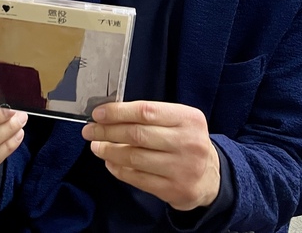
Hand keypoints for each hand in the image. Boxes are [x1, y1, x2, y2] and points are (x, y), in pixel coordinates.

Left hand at [81, 101, 219, 211]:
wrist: (211, 177)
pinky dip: (118, 169)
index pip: (146, 111)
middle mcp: (188, 143)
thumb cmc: (186, 142)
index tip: (98, 114)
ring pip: (134, 157)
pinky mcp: (175, 190)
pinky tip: (110, 162)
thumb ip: (149, 116)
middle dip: (107, 131)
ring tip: (96, 146)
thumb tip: (108, 114)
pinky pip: (137, 178)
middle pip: (137, 134)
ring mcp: (182, 168)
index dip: (117, 112)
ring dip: (109, 151)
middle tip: (90, 130)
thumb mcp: (178, 121)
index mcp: (188, 119)